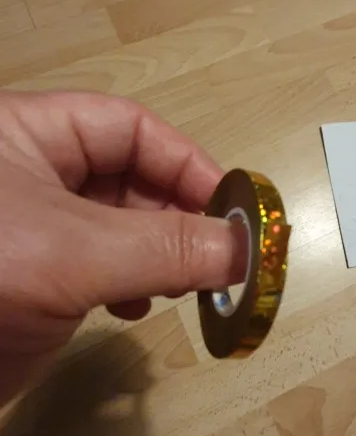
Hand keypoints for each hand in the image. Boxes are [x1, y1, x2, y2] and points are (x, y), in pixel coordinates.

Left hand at [0, 91, 244, 405]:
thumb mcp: (74, 254)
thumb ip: (165, 245)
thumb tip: (248, 248)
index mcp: (28, 134)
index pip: (127, 128)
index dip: (185, 163)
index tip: (233, 210)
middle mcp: (31, 171)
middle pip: (128, 175)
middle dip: (174, 215)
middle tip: (216, 259)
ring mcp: (31, 227)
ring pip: (117, 224)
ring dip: (157, 253)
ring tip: (180, 286)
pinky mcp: (31, 276)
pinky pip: (97, 265)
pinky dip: (128, 283)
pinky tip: (137, 308)